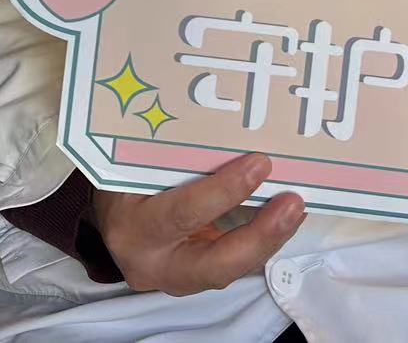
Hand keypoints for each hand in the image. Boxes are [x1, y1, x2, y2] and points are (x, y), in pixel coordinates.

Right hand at [91, 153, 304, 294]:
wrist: (112, 218)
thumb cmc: (125, 180)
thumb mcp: (139, 164)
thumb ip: (175, 155)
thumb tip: (232, 126)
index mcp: (133, 227)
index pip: (183, 213)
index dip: (224, 192)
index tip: (259, 164)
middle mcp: (152, 263)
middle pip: (214, 264)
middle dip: (259, 236)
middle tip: (292, 204)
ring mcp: (174, 280)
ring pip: (229, 271)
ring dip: (268, 240)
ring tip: (296, 208)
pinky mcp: (195, 281)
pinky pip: (233, 266)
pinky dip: (260, 242)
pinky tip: (284, 218)